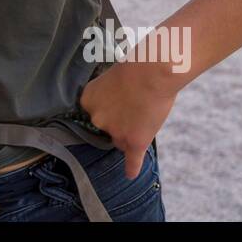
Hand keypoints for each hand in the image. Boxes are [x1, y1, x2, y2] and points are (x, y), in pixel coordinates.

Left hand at [78, 59, 179, 179]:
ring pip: (121, 140)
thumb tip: (116, 105)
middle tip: (135, 104)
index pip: (96, 114)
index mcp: (88, 101)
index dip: (110, 109)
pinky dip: (131, 167)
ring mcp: (115, 133)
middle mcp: (97, 119)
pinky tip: (130, 174)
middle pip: (107, 129)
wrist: (153, 72)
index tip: (120, 101)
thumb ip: (109, 95)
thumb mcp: (111, 76)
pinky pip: (132, 161)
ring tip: (145, 113)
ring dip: (132, 132)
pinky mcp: (134, 142)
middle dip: (120, 120)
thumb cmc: (135, 67)